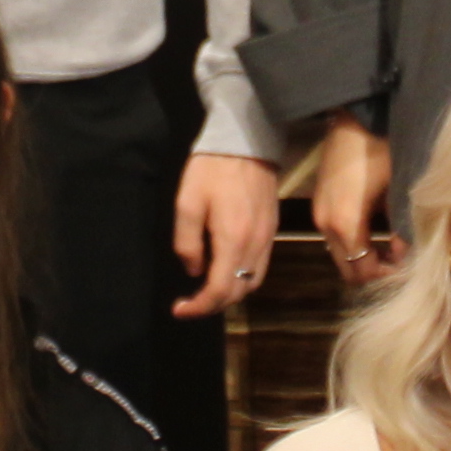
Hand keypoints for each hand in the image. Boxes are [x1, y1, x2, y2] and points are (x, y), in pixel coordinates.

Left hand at [170, 152, 278, 317]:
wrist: (246, 141)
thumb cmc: (211, 169)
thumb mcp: (187, 202)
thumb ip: (186, 241)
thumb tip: (194, 270)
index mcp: (233, 239)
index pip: (219, 290)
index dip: (199, 307)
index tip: (179, 309)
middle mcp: (256, 244)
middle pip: (238, 292)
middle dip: (213, 305)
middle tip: (188, 304)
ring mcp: (267, 238)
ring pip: (252, 283)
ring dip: (229, 295)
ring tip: (205, 293)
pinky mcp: (271, 230)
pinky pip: (260, 267)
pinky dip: (242, 279)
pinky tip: (224, 272)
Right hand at [305, 119, 399, 281]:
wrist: (356, 116)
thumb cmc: (382, 149)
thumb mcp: (398, 189)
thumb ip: (402, 227)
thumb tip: (409, 253)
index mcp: (346, 224)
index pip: (362, 270)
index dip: (386, 276)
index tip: (408, 269)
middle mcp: (326, 224)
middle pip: (347, 268)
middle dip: (372, 271)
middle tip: (399, 264)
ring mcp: (320, 212)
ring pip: (340, 252)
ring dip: (363, 256)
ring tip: (390, 247)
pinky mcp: (320, 201)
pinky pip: (336, 235)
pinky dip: (354, 241)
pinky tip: (375, 229)